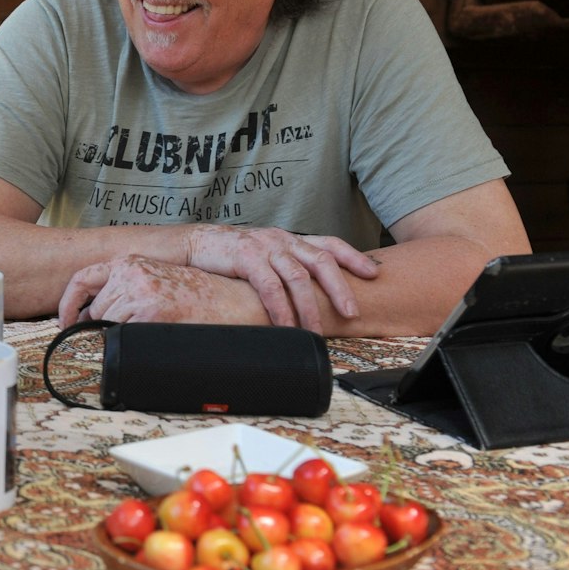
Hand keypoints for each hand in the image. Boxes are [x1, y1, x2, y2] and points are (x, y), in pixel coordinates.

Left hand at [57, 256, 268, 327]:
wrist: (231, 300)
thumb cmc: (195, 295)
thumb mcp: (155, 279)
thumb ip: (126, 288)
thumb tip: (94, 315)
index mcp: (130, 263)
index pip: (82, 279)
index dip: (68, 304)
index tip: (65, 322)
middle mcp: (130, 274)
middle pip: (96, 310)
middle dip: (106, 326)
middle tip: (135, 328)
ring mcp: (139, 293)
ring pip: (109, 326)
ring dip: (125, 334)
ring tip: (156, 326)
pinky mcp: (150, 313)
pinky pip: (126, 336)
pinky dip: (136, 341)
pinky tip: (159, 331)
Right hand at [181, 225, 377, 329]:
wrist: (194, 244)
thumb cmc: (231, 255)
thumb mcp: (265, 255)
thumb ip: (287, 266)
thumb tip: (311, 292)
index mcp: (290, 239)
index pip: (329, 244)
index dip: (354, 257)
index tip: (374, 273)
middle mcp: (282, 240)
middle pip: (321, 260)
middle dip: (339, 288)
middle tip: (352, 312)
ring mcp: (264, 248)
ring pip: (298, 277)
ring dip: (310, 307)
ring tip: (316, 330)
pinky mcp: (246, 258)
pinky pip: (270, 286)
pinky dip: (281, 308)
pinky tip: (286, 325)